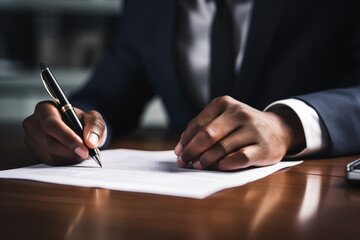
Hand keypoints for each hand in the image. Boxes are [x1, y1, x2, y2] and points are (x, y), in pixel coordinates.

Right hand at [22, 101, 106, 164]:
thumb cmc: (83, 122)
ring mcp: (31, 139)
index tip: (84, 149)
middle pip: (47, 142)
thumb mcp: (93, 119)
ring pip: (48, 155)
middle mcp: (33, 123)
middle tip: (87, 154)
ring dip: (68, 158)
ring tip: (83, 154)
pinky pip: (48, 162)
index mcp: (45, 109)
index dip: (68, 138)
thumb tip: (90, 142)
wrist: (78, 131)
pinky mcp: (34, 152)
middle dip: (69, 151)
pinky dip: (64, 162)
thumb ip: (95, 127)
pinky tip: (74, 157)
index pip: (51, 124)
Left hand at [174, 96, 304, 170]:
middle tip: (183, 162)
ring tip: (198, 166)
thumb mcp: (224, 118)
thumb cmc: (242, 126)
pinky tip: (219, 167)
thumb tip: (181, 148)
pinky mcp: (264, 147)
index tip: (178, 153)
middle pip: (207, 135)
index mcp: (225, 103)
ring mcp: (253, 129)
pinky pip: (239, 159)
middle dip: (191, 151)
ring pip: (222, 148)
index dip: (185, 140)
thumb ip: (204, 128)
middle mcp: (239, 113)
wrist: (278, 129)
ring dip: (206, 160)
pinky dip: (225, 164)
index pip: (198, 124)